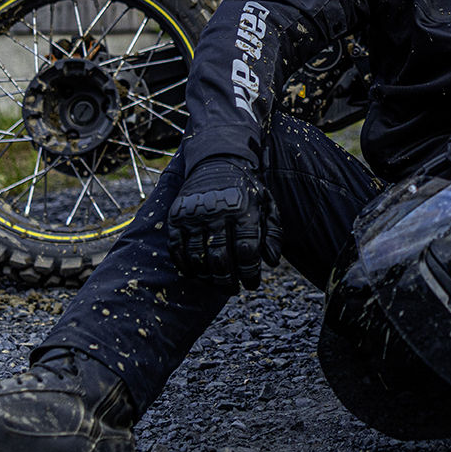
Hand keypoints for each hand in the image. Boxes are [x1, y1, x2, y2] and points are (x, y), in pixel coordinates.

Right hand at [167, 157, 281, 289]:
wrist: (216, 161)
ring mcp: (194, 215)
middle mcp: (217, 212)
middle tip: (232, 290)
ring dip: (207, 277)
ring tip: (215, 283)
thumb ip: (273, 232)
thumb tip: (272, 261)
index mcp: (243, 210)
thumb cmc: (245, 190)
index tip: (252, 284)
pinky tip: (194, 273)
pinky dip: (184, 265)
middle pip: (220, 258)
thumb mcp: (267, 204)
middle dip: (227, 281)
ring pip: (198, 257)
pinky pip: (176, 248)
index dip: (250, 273)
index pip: (247, 251)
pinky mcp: (176, 216)